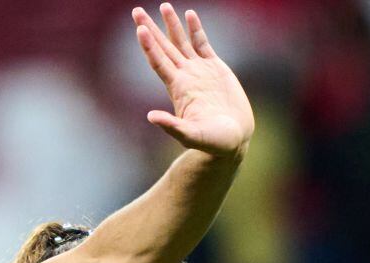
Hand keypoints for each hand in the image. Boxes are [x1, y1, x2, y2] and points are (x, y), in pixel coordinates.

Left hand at [133, 3, 253, 157]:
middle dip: (150, 29)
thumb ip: (172, 127)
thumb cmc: (212, 142)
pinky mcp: (215, 68)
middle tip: (136, 11)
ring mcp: (199, 71)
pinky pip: (203, 44)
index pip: (159, 63)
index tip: (140, 30)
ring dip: (172, 25)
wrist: (233, 139)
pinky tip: (190, 15)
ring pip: (182, 42)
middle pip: (164, 48)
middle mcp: (185, 76)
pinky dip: (196, 29)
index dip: (149, 46)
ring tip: (164, 5)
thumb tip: (150, 117)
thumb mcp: (191, 136)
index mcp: (178, 89)